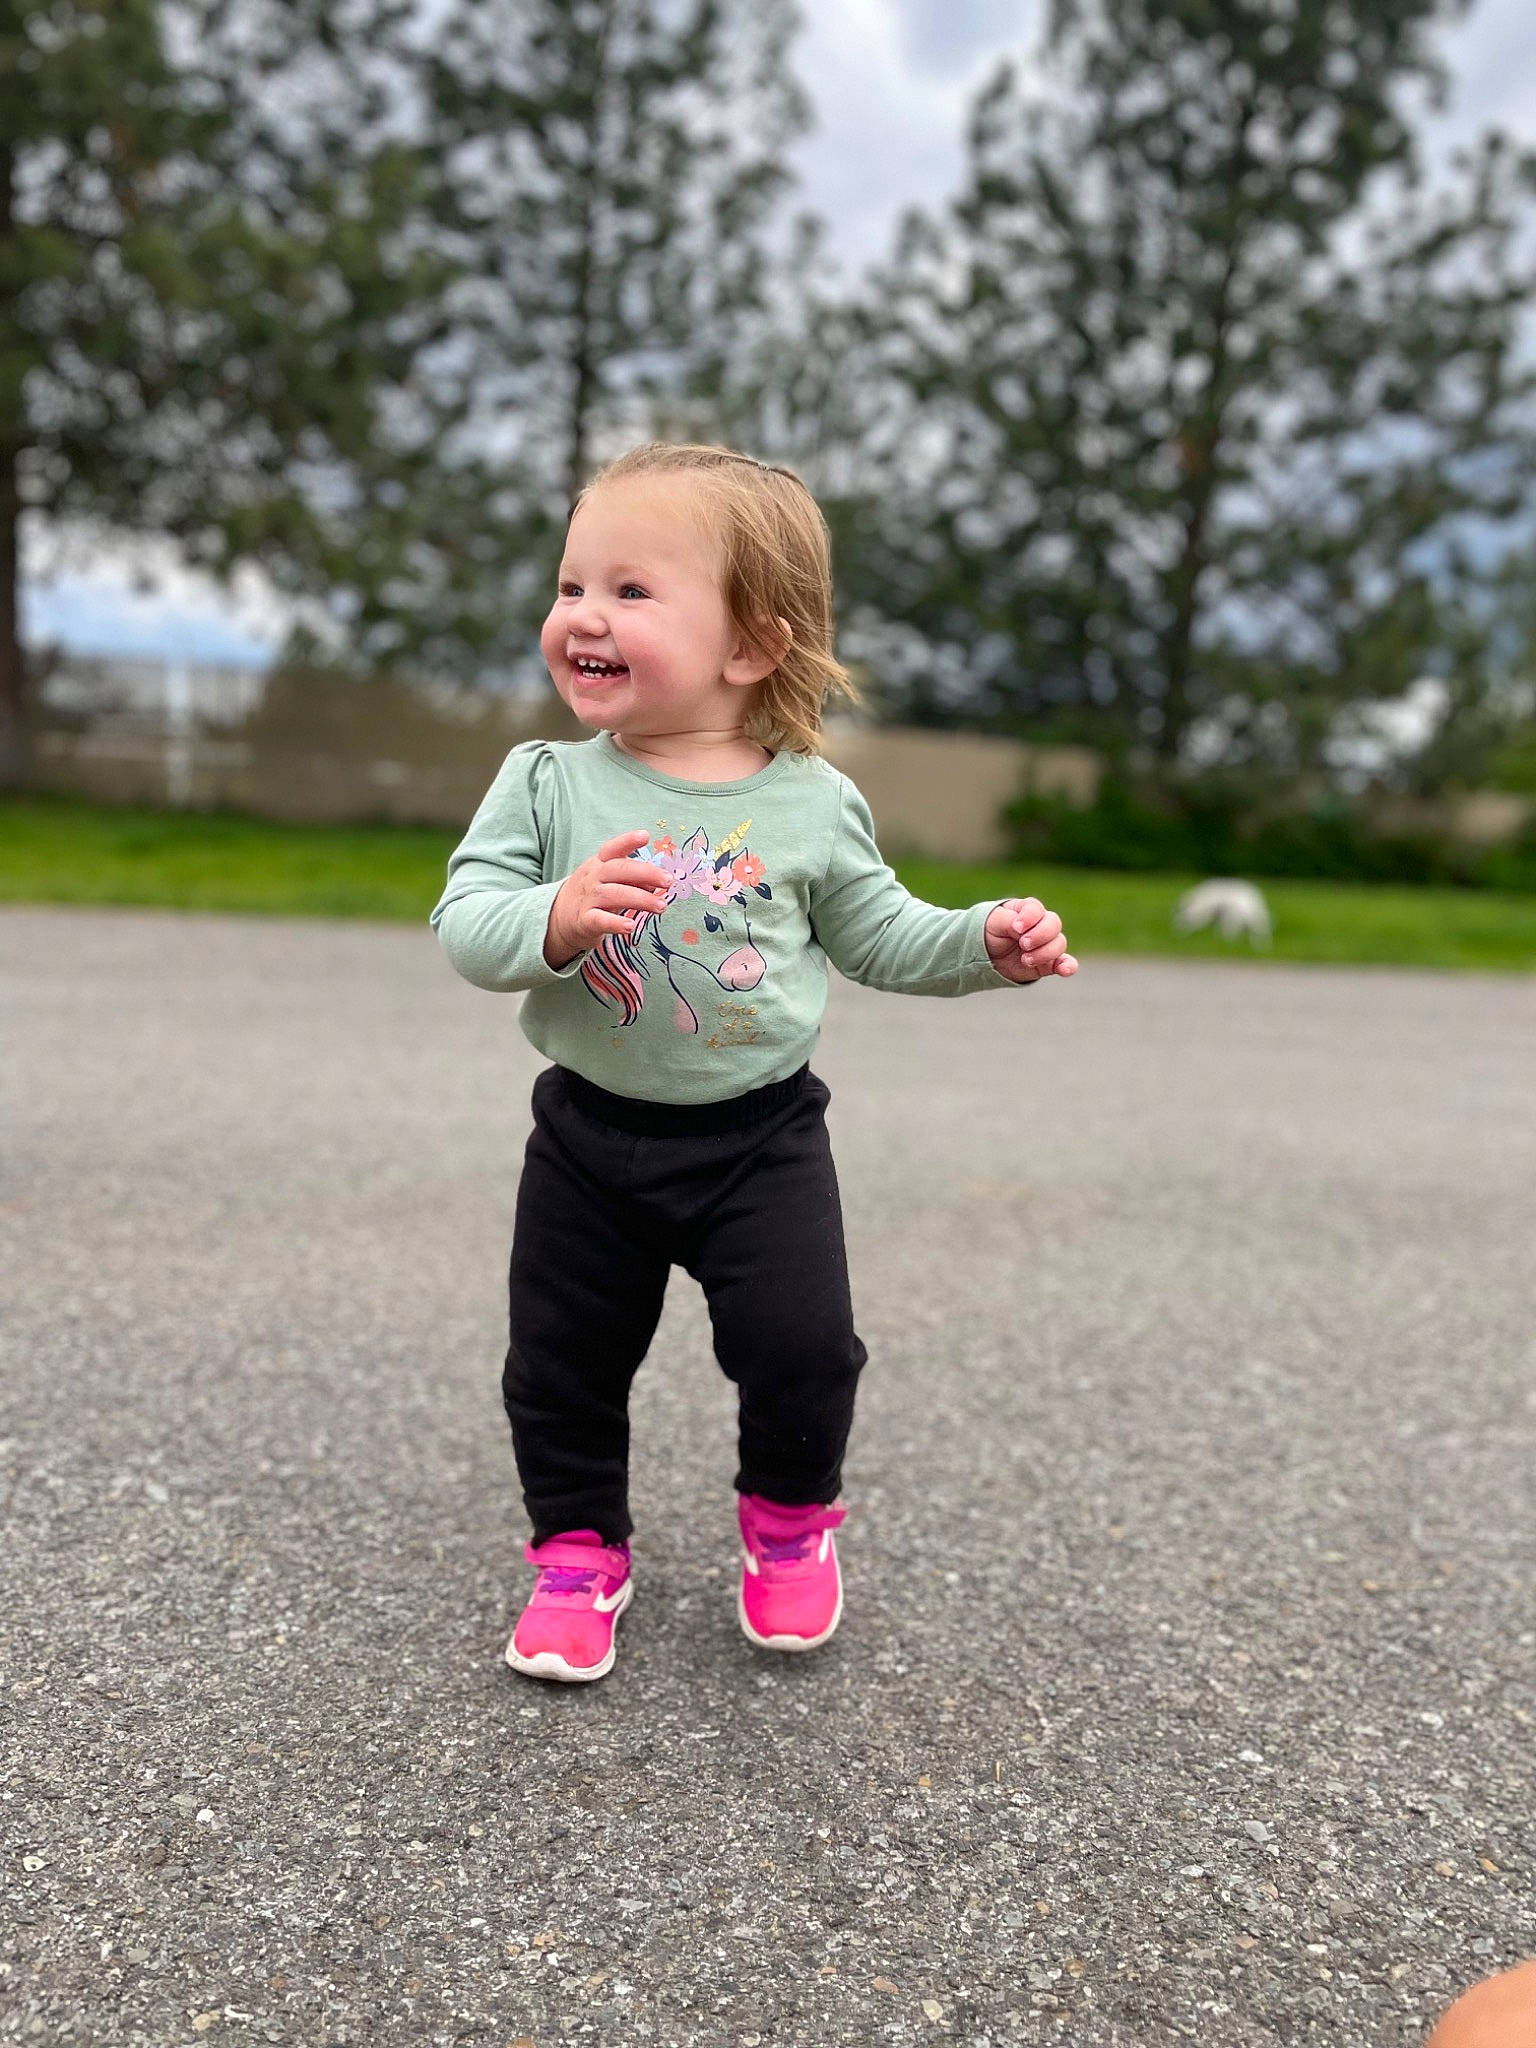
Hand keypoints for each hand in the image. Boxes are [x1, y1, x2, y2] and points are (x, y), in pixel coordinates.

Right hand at [545, 829, 672, 968]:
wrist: (559, 918)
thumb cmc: (592, 895)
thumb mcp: (608, 881)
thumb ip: (632, 880)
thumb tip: (657, 883)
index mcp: (599, 863)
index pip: (612, 849)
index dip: (628, 841)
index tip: (645, 836)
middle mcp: (593, 877)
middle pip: (618, 870)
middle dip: (646, 873)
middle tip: (668, 881)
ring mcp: (588, 898)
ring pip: (614, 894)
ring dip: (640, 899)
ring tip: (661, 907)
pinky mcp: (585, 920)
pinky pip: (600, 920)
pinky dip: (616, 923)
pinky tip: (631, 926)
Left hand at [984, 897, 1078, 983]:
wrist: (987, 956)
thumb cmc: (990, 933)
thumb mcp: (993, 922)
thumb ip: (1008, 920)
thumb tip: (1021, 928)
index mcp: (1027, 910)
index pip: (1036, 909)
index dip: (1029, 918)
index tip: (1016, 928)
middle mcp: (1041, 924)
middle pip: (1053, 924)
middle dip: (1039, 935)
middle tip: (1023, 944)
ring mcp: (1046, 944)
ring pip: (1059, 944)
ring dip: (1043, 953)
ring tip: (1025, 960)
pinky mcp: (1049, 963)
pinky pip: (1065, 963)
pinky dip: (1068, 966)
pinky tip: (1065, 970)